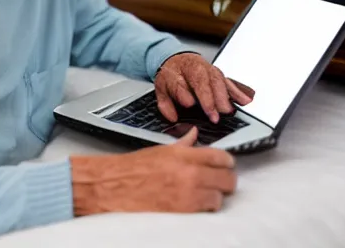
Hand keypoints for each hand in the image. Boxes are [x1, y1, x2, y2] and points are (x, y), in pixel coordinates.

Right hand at [71, 127, 235, 214]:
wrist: (116, 185)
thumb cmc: (135, 167)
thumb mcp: (162, 149)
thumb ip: (184, 144)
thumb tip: (194, 134)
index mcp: (184, 154)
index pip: (221, 156)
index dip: (227, 161)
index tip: (226, 164)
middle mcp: (190, 173)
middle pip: (227, 178)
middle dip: (225, 179)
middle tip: (220, 180)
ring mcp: (188, 194)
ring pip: (221, 197)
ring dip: (216, 195)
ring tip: (207, 193)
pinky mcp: (184, 211)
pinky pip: (208, 210)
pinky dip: (206, 208)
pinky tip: (198, 203)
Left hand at [155, 52, 254, 123]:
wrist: (178, 59)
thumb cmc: (171, 76)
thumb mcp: (161, 89)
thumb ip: (165, 105)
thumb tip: (173, 117)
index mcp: (175, 72)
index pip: (178, 82)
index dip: (183, 92)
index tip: (189, 103)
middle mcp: (193, 68)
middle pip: (201, 80)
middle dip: (208, 98)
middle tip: (214, 115)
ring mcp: (207, 69)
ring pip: (216, 80)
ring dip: (223, 96)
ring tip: (227, 110)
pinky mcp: (218, 74)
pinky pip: (228, 81)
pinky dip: (237, 91)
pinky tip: (244, 100)